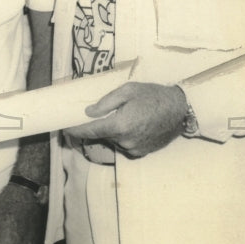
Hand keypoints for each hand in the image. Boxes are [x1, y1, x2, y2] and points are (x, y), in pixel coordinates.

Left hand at [64, 82, 187, 157]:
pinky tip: (132, 124)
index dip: (76, 131)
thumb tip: (88, 112)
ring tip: (123, 116)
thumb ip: (106, 102)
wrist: (179, 109)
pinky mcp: (142, 152)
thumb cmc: (152, 95)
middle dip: (97, 126)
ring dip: (112, 131)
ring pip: (113, 140)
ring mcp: (134, 149)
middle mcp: (125, 141)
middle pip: (102, 136)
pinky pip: (125, 145)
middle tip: (96, 114)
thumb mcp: (127, 91)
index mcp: (120, 125)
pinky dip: (123, 136)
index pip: (91, 131)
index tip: (65, 129)